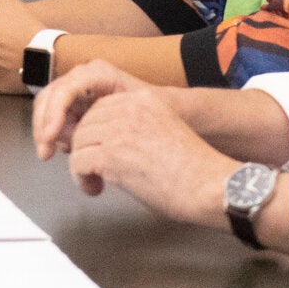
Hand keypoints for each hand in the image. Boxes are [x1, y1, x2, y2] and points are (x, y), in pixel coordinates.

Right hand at [30, 59, 144, 160]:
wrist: (153, 112)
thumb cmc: (150, 107)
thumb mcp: (144, 107)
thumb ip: (123, 116)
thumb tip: (102, 129)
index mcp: (98, 74)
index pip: (66, 89)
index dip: (54, 112)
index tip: (50, 135)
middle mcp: (82, 79)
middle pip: (49, 98)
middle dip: (43, 127)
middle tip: (46, 152)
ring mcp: (74, 92)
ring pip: (45, 110)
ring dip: (46, 134)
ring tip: (60, 153)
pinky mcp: (69, 107)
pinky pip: (50, 120)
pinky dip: (52, 136)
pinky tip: (65, 149)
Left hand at [65, 82, 236, 218]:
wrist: (210, 185)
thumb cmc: (196, 170)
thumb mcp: (166, 131)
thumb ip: (138, 130)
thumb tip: (110, 144)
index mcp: (147, 100)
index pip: (102, 107)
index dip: (96, 132)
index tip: (98, 148)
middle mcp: (131, 109)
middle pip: (86, 123)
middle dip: (85, 147)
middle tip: (93, 168)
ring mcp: (120, 130)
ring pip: (79, 142)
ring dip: (82, 164)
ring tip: (95, 180)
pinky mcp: (111, 155)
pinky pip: (78, 162)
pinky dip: (81, 179)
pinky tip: (94, 188)